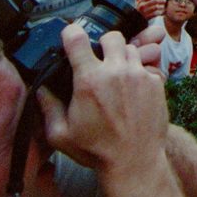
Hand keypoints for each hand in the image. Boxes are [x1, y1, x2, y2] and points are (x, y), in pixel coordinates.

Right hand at [37, 26, 168, 172]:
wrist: (135, 162)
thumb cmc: (96, 151)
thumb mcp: (60, 134)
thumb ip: (48, 107)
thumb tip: (40, 88)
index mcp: (89, 81)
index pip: (77, 39)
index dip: (71, 34)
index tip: (70, 36)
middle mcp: (115, 72)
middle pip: (111, 36)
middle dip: (104, 44)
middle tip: (100, 59)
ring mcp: (139, 75)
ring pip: (131, 49)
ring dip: (122, 58)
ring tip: (117, 76)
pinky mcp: (156, 82)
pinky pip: (147, 66)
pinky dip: (139, 72)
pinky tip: (133, 90)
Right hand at [136, 0, 165, 20]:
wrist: (135, 21)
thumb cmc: (141, 11)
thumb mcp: (142, 4)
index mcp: (141, 1)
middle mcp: (142, 6)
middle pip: (155, 0)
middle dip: (161, 0)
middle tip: (164, 0)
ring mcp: (144, 12)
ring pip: (156, 7)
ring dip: (162, 6)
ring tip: (163, 6)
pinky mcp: (147, 18)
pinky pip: (156, 13)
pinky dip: (160, 12)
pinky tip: (162, 12)